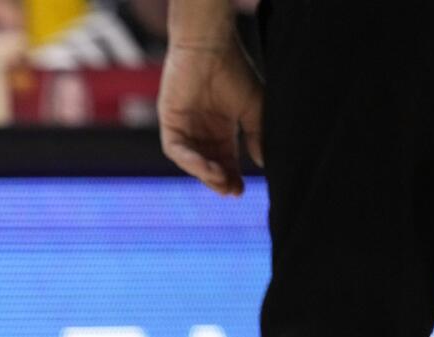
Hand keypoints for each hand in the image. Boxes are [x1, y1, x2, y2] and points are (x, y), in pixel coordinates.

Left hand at [158, 37, 264, 195]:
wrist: (211, 47)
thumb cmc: (234, 71)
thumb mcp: (253, 107)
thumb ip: (257, 135)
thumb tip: (263, 164)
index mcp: (221, 128)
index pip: (225, 159)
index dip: (232, 176)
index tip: (241, 190)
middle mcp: (201, 131)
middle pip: (208, 164)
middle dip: (219, 180)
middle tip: (231, 191)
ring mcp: (184, 128)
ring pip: (192, 161)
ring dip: (206, 174)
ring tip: (221, 183)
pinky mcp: (170, 123)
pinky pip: (176, 150)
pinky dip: (190, 161)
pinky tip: (206, 169)